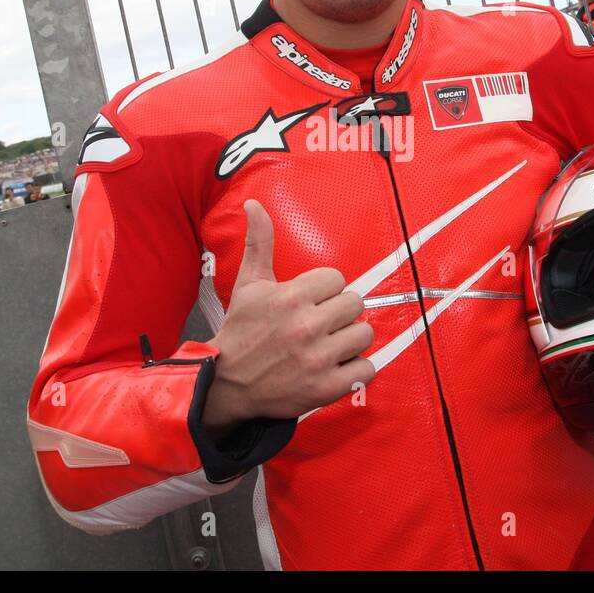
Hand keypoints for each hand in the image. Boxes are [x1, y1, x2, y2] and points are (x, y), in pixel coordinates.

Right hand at [202, 200, 374, 437]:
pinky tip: (336, 366)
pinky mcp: (325, 388)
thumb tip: (253, 204)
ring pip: (364, 334)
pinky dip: (356, 369)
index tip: (311, 301)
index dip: (326, 289)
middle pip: (356, 303)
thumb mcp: (249, 284)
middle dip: (340, 312)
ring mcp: (318, 359)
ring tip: (330, 344)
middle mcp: (307, 326)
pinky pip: (366, 369)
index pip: (338, 278)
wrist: (227, 383)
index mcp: (291, 297)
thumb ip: (259, 242)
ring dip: (350, 339)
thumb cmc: (241, 330)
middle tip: (322, 323)